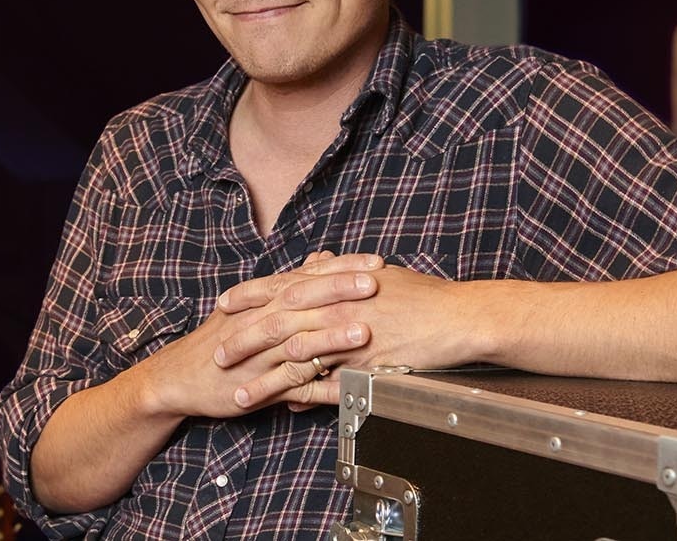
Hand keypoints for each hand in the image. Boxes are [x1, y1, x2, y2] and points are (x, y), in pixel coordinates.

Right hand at [135, 253, 381, 417]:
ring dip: (331, 338)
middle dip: (339, 292)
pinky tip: (347, 389)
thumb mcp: (251, 305)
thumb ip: (291, 283)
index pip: (307, 277)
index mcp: (264, 301)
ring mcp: (261, 357)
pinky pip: (294, 388)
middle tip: (373, 284)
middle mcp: (262, 323)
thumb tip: (322, 258)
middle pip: (303, 302)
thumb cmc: (221, 339)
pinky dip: (321, 389)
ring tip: (363, 332)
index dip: (341, 269)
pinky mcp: (259, 388)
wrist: (179, 377)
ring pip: (299, 343)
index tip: (374, 262)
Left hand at [217, 263, 472, 407]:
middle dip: (242, 338)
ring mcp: (349, 337)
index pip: (282, 286)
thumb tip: (322, 268)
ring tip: (236, 391)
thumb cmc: (424, 296)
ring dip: (261, 376)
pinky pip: (324, 384)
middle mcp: (337, 306)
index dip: (250, 295)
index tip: (224, 303)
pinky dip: (299, 396)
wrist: (459, 317)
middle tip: (216, 352)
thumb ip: (344, 275)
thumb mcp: (378, 276)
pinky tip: (281, 408)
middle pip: (277, 322)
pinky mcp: (363, 365)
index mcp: (338, 282)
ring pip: (292, 357)